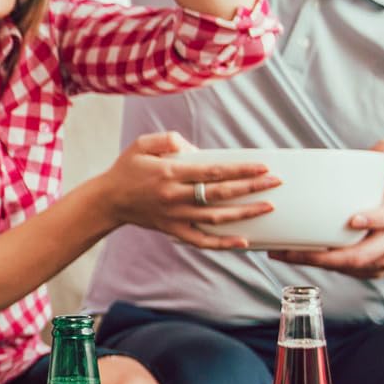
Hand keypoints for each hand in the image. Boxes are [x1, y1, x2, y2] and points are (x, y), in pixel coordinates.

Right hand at [96, 132, 278, 250]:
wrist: (108, 200)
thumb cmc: (127, 169)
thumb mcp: (142, 144)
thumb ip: (169, 139)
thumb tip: (194, 148)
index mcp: (170, 173)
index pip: (213, 171)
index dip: (240, 169)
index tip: (262, 166)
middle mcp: (175, 196)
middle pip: (220, 194)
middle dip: (250, 188)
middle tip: (275, 182)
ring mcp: (175, 216)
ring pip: (216, 218)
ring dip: (244, 213)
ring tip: (268, 207)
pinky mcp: (174, 230)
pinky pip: (202, 241)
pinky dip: (223, 244)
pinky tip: (243, 241)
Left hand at [272, 141, 383, 277]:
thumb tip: (379, 146)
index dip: (372, 220)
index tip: (352, 220)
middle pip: (359, 256)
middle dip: (324, 256)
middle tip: (291, 250)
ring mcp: (381, 261)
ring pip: (347, 267)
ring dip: (313, 263)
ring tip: (282, 253)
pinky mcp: (369, 271)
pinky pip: (343, 272)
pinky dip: (318, 266)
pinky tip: (293, 258)